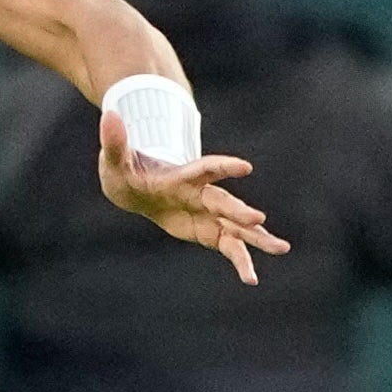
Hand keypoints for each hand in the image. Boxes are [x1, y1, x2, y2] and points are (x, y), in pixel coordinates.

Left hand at [99, 112, 288, 285]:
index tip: (245, 168)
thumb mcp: (115, 158)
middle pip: (223, 202)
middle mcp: (201, 194)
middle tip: (259, 219)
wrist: (138, 187)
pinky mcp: (208, 230)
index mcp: (182, 176)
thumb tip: (109, 114)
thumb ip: (115, 141)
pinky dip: (241, 260)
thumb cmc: (127, 170)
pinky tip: (252, 278)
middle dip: (240, 211)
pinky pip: (228, 246)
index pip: (205, 169)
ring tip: (282, 248)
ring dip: (257, 238)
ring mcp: (208, 213)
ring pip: (236, 226)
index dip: (224, 167)